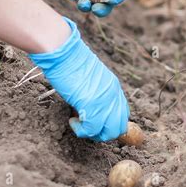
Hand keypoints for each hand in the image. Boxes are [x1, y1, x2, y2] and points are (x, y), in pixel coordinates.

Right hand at [28, 17, 128, 141]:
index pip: (122, 114)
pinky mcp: (92, 105)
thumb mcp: (89, 79)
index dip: (109, 122)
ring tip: (78, 124)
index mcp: (114, 87)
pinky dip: (81, 131)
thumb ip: (95, 93)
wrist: (63, 53)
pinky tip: (72, 121)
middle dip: (103, 133)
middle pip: (119, 127)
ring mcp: (105, 101)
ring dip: (93, 133)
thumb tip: (89, 109)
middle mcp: (114, 95)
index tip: (94, 121)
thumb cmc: (70, 62)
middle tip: (87, 127)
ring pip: (108, 132)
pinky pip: (92, 130)